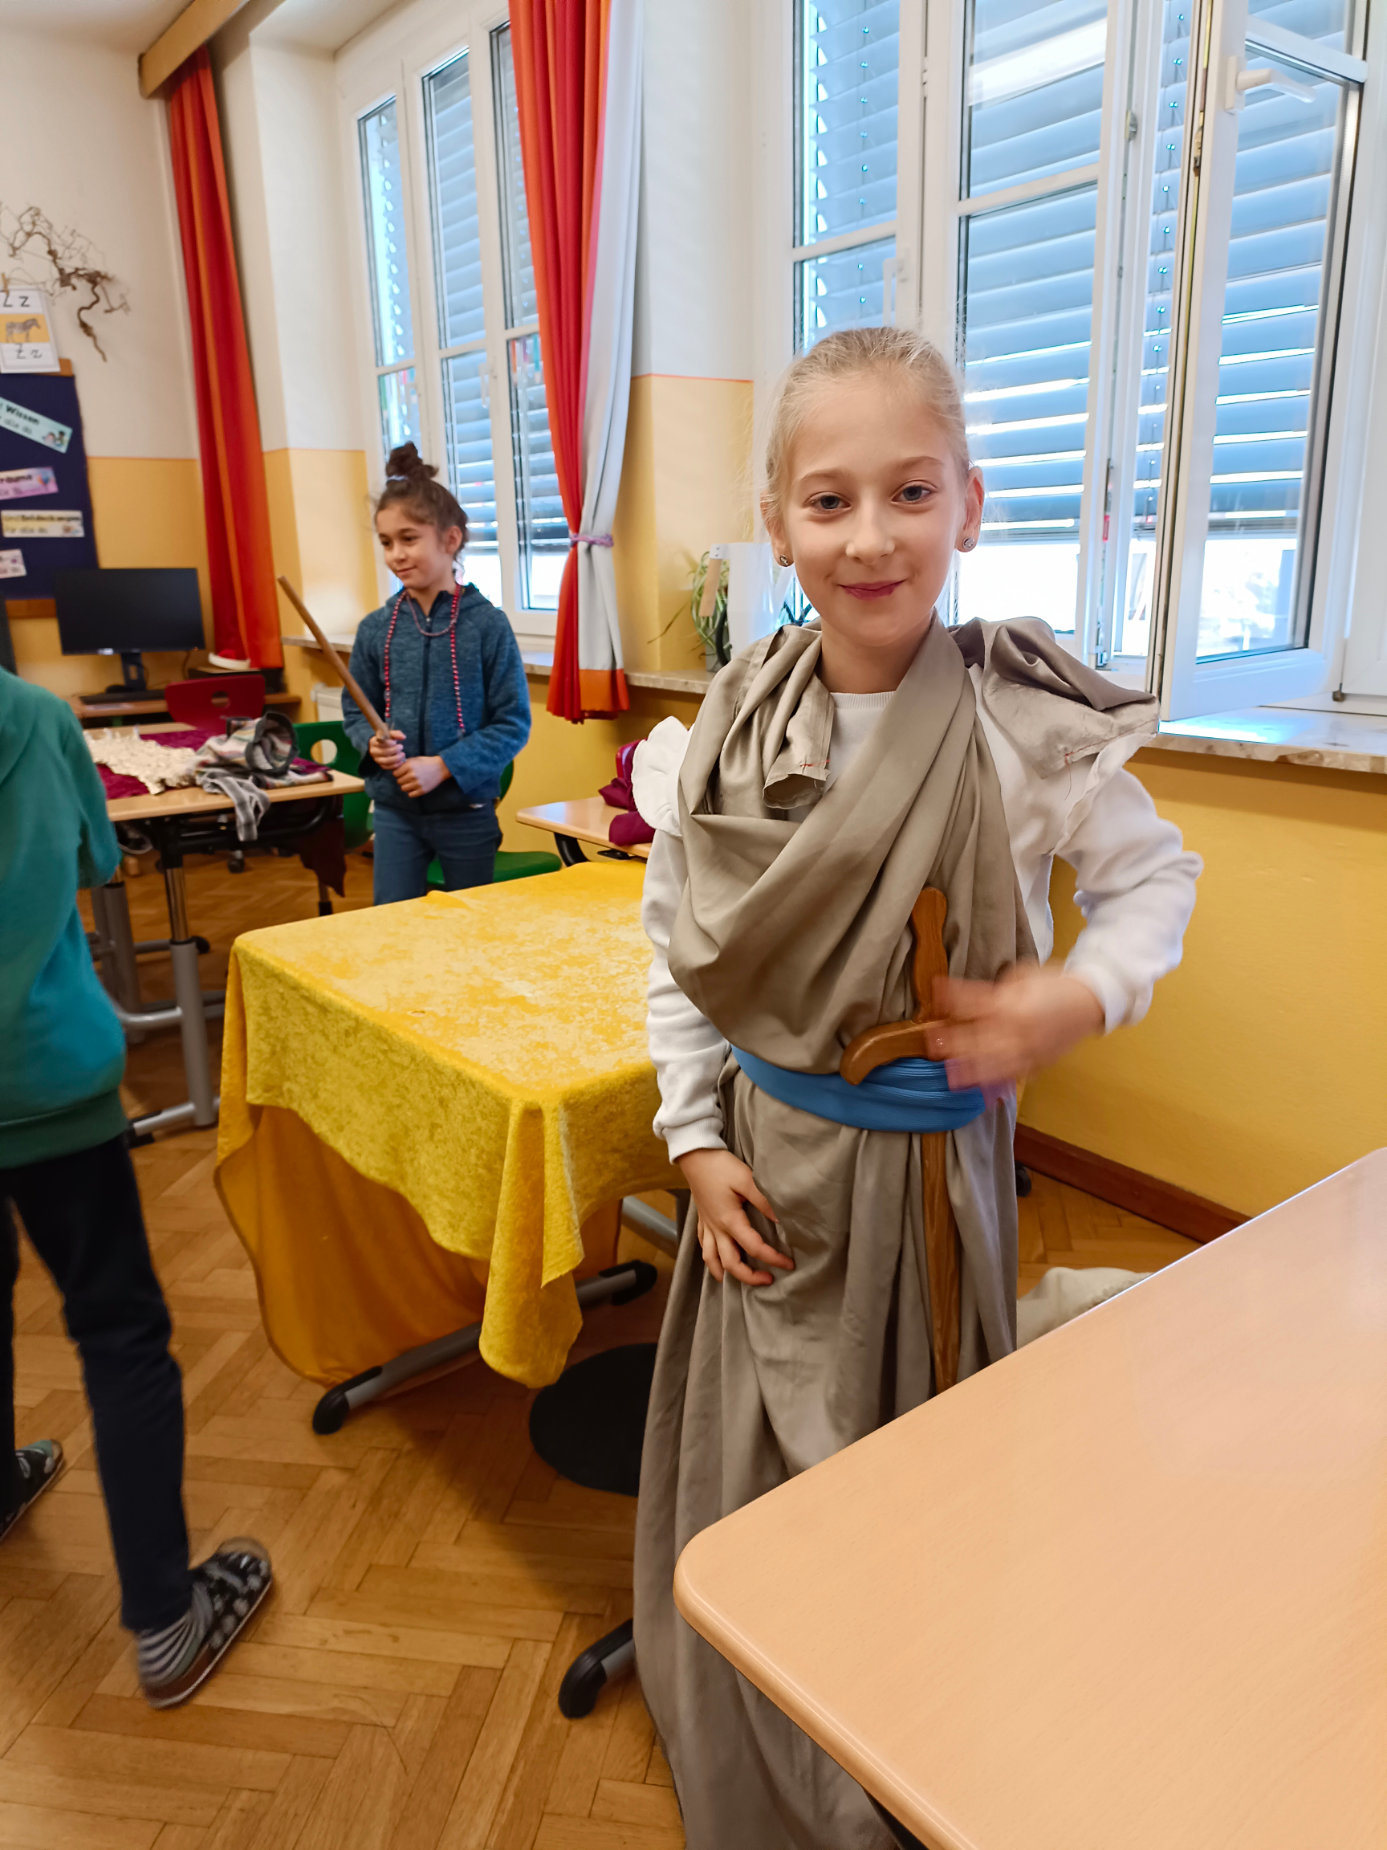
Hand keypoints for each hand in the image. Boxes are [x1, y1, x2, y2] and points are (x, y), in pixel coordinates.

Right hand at [369, 729, 406, 770]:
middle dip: (395, 750)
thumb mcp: (391, 734)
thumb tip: (403, 737)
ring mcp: (376, 759)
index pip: (381, 743)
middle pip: (384, 752)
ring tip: (402, 754)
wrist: (386, 747)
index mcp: (373, 742)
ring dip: (396, 758)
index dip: (389, 743)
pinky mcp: (380, 765)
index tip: (395, 742)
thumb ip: (397, 734)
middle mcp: (373, 751)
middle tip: (401, 747)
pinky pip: (387, 767)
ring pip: (386, 761)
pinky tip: (401, 761)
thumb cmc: (388, 740)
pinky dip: (395, 765)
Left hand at [394, 755, 451, 797]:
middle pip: (399, 781)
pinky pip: (410, 794)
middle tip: (408, 778)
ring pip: (403, 788)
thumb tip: (394, 770)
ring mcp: (417, 783)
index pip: (395, 774)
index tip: (403, 773)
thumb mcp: (414, 760)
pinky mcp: (422, 790)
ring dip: (406, 786)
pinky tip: (415, 787)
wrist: (441, 767)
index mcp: (409, 766)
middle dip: (402, 779)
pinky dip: (411, 792)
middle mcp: (412, 775)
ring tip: (411, 782)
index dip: (398, 773)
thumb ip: (404, 765)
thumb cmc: (426, 763)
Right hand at [677, 1147, 792, 1286]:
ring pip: (712, 1259)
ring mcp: (707, 1225)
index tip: (789, 1264)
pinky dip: (710, 1258)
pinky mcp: (702, 1219)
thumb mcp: (746, 1179)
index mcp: (730, 1221)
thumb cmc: (720, 1166)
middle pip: (731, 1263)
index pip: (754, 1248)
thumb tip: (781, 1220)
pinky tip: (716, 1260)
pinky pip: (703, 1245)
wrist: (695, 1156)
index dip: (773, 1258)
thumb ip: (764, 1201)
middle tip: (768, 1279)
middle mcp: (717, 1228)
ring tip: (737, 1280)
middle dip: (749, 1277)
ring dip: (725, 1272)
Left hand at [927, 966, 1104, 1090]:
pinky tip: (980, 1089)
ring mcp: (1027, 1050)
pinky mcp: (1037, 1064)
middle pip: (977, 1038)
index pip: (973, 1002)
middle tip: (931, 1041)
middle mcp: (1017, 1030)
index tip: (935, 992)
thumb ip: (997, 991)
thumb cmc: (1054, 984)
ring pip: (992, 1064)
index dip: (951, 997)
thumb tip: (973, 999)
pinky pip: (1012, 1076)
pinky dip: (996, 1084)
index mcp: (1012, 1005)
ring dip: (969, 1070)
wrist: (1089, 1002)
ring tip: (949, 1074)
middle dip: (952, 1041)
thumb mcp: (1022, 976)